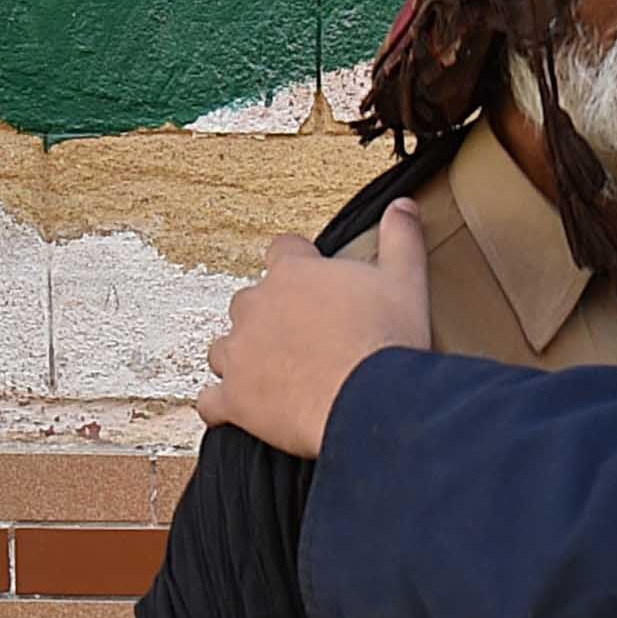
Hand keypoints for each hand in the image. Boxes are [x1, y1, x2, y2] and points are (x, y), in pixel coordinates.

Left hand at [194, 199, 432, 456]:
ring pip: (223, 348)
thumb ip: (400, 238)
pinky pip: (211, 401)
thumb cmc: (386, 343)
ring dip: (241, 358)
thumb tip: (402, 206)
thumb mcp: (405, 280)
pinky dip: (222, 406)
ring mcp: (240, 353)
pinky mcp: (234, 399)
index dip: (296, 263)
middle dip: (268, 317)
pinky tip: (237, 411)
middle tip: (300, 336)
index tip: (309, 280)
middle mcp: (257, 306)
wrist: (370, 401)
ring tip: (270, 374)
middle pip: (248, 301)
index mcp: (294, 273)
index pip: (282, 250)